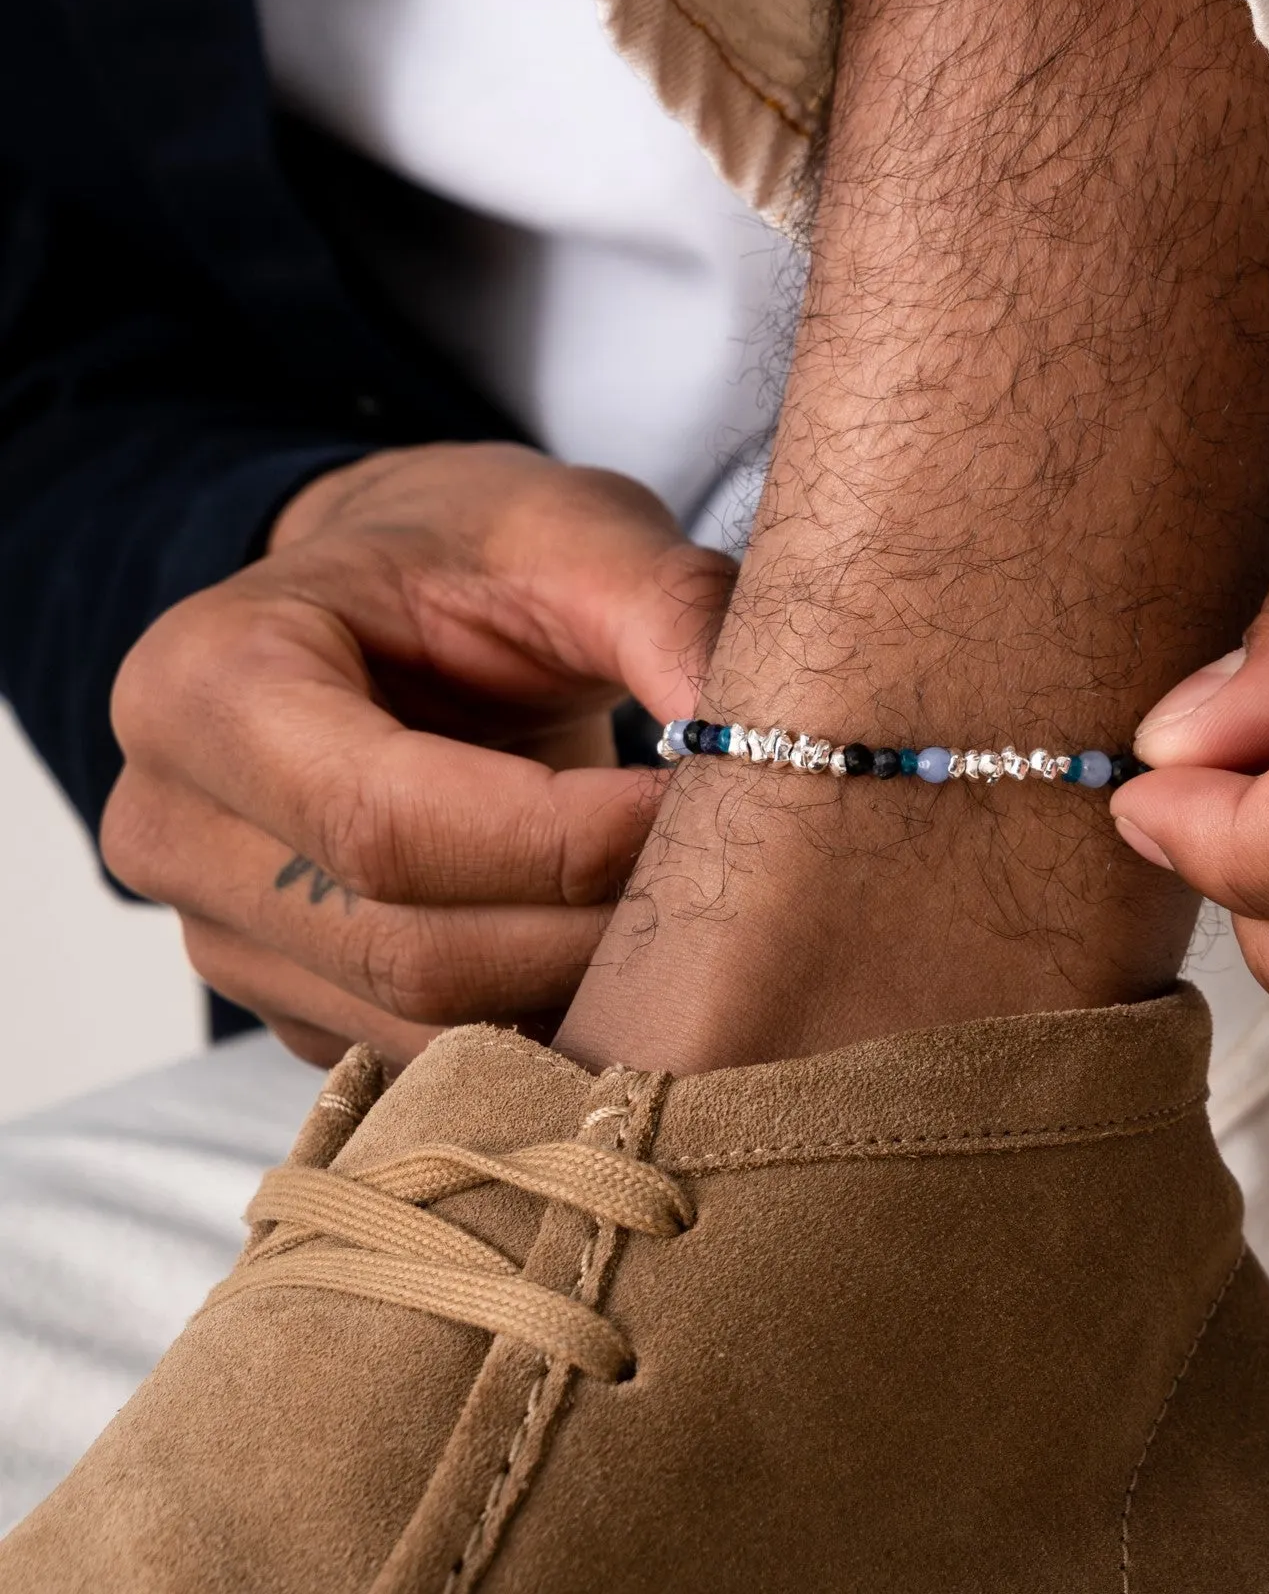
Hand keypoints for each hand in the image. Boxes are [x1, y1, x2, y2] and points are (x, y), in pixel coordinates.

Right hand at [102, 443, 732, 1064]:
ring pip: (425, 1029)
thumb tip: (768, 743)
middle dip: (591, 928)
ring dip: (582, 991)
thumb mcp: (579, 533)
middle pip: (409, 950)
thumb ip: (673, 613)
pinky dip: (545, 1023)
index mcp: (206, 684)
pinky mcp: (289, 1004)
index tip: (696, 810)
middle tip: (722, 874)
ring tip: (686, 909)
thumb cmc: (474, 555)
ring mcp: (221, 937)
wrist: (396, 604)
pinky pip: (428, 1060)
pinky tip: (619, 954)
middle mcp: (176, 828)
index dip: (564, 844)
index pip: (389, 826)